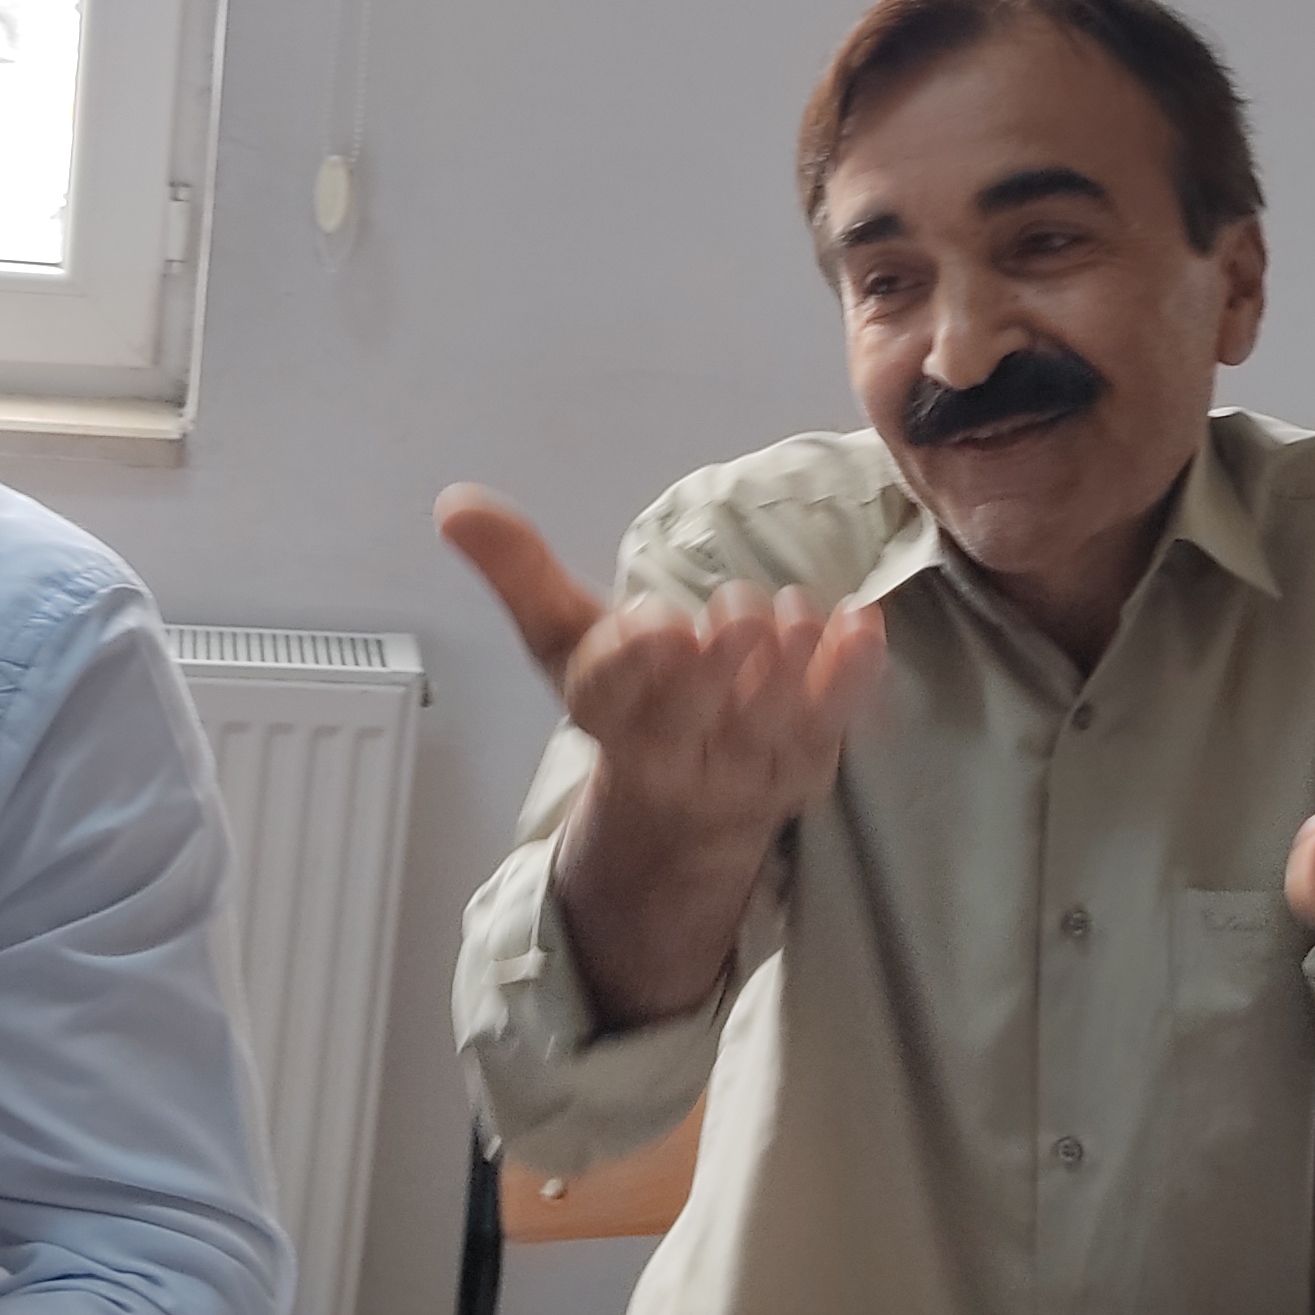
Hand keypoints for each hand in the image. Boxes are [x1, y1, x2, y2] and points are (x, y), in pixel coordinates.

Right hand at [439, 486, 886, 1027]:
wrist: (687, 812)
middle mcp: (671, 756)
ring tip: (792, 612)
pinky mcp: (805, 770)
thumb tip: (452, 502)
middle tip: (737, 612)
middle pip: (694, 712)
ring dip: (787, 662)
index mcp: (608, 720)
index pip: (613, 694)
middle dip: (720, 657)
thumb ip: (518, 571)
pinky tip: (862, 621)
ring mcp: (744, 771)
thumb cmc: (629, 704)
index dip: (638, 659)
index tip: (659, 623)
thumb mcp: (566, 642)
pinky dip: (852, 673)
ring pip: (768, 720)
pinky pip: (835, 724)